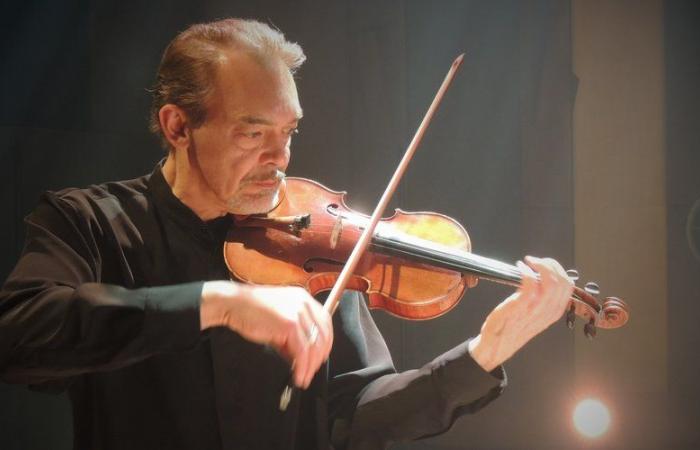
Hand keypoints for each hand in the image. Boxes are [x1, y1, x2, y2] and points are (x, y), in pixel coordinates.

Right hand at [200, 281, 332, 388]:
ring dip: (310, 366)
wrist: (233, 304)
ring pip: (314, 345)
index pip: (325, 322)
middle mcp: (304, 303)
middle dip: (318, 358)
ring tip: (303, 378)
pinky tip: (298, 375)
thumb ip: (292, 337)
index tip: (320, 357)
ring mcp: (298, 312)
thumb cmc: (251, 312)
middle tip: (311, 372)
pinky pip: (302, 351)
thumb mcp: (278, 321)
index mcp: (304, 298)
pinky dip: (302, 367)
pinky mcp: (290, 324)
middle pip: (323, 335)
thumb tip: (300, 358)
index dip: (326, 343)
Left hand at [468, 256, 573, 370]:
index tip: (545, 263)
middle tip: (536, 261)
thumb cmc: (512, 328)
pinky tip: (519, 267)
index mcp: (554, 312)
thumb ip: (544, 300)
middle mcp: (547, 312)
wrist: (496, 346)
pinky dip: (526, 271)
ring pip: (551, 282)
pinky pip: (530, 284)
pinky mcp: (519, 308)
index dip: (558, 269)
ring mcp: (534, 310)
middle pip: (562, 282)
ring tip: (528, 262)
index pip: (568, 286)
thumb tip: (544, 278)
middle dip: (550, 264)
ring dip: (539, 266)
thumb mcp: (536, 316)